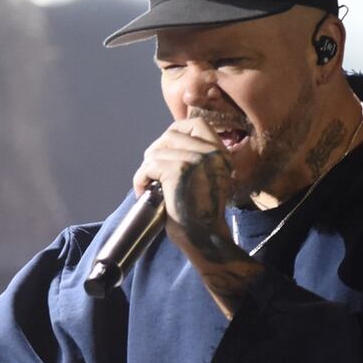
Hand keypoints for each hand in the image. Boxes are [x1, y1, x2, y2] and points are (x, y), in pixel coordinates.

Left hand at [132, 118, 260, 317]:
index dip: (175, 132)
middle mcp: (213, 153)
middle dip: (155, 152)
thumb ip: (195, 158)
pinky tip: (145, 192)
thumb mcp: (206, 178)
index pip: (196, 124)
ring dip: (147, 168)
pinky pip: (149, 165)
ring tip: (150, 186)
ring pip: (157, 150)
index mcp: (222, 153)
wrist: (204, 238)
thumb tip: (163, 144)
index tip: (166, 151)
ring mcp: (197, 160)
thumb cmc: (199, 214)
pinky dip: (141, 179)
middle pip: (171, 134)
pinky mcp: (179, 171)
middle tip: (152, 173)